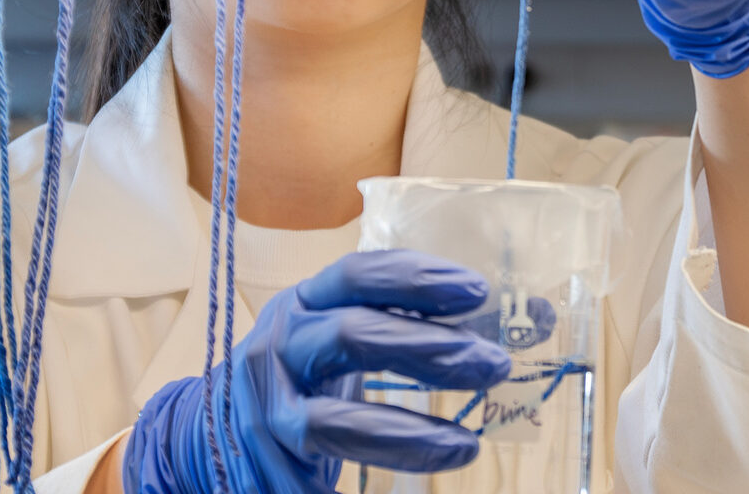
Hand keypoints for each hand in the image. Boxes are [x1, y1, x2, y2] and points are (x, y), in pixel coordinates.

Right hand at [122, 250, 510, 492]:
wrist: (214, 432)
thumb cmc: (307, 375)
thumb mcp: (352, 338)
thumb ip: (425, 327)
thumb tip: (534, 318)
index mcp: (306, 300)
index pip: (359, 274)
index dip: (416, 278)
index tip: (476, 290)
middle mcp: (281, 340)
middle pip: (354, 334)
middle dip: (428, 349)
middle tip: (492, 364)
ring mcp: (268, 402)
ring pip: (336, 421)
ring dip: (409, 431)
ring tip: (467, 444)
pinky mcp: (269, 456)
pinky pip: (326, 462)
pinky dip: (381, 467)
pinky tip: (426, 473)